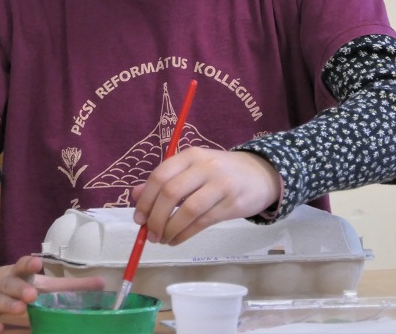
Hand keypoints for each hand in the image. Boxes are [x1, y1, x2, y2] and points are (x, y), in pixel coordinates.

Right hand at [0, 222, 104, 333]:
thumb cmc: (3, 284)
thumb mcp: (28, 280)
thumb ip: (62, 286)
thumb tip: (100, 284)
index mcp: (15, 275)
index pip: (23, 267)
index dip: (30, 264)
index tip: (38, 262)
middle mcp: (2, 285)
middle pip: (11, 284)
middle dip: (22, 288)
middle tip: (33, 293)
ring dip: (9, 305)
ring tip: (20, 308)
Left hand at [131, 148, 280, 245]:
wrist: (261, 174)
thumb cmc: (220, 172)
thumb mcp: (193, 168)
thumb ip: (165, 180)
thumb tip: (135, 196)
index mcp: (191, 155)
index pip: (160, 176)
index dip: (145, 199)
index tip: (138, 218)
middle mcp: (205, 167)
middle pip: (171, 193)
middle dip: (155, 218)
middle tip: (149, 234)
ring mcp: (220, 185)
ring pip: (188, 210)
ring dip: (170, 229)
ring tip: (162, 240)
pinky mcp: (231, 204)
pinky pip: (202, 222)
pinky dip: (184, 234)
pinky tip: (176, 240)